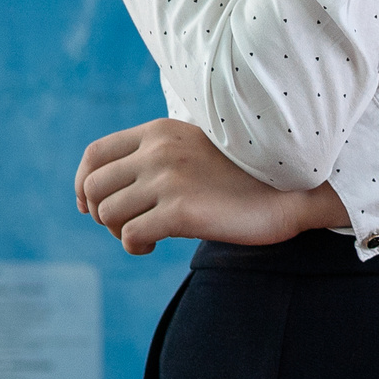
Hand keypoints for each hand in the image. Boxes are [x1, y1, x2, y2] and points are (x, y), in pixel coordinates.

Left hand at [75, 119, 347, 255]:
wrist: (294, 190)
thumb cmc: (247, 175)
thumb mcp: (198, 147)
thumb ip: (159, 155)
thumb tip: (115, 185)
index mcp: (160, 131)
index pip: (96, 154)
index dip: (84, 183)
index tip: (90, 205)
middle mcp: (159, 151)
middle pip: (96, 187)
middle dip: (102, 213)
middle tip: (127, 226)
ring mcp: (169, 180)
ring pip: (108, 213)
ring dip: (119, 232)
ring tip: (144, 237)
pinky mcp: (181, 211)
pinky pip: (130, 235)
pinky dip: (134, 246)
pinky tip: (152, 247)